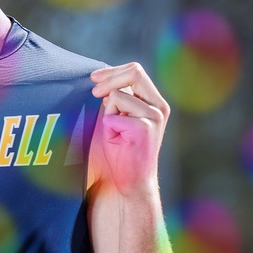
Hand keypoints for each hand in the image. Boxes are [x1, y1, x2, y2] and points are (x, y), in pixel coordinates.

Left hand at [89, 62, 170, 197]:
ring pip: (118, 96)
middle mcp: (159, 107)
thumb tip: (105, 81)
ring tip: (115, 133)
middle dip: (109, 79)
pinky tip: (117, 143)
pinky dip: (108, 129)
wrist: (132, 181)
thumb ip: (120, 99)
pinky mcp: (143, 129)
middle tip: (94, 93)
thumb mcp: (122, 119)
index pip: (136, 71)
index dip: (113, 71)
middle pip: (135, 72)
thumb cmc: (123, 151)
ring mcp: (153, 117)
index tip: (94, 77)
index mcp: (155, 102)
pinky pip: (112, 117)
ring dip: (108, 114)